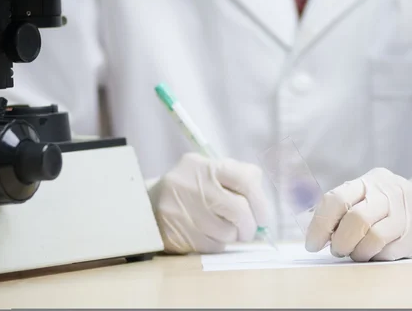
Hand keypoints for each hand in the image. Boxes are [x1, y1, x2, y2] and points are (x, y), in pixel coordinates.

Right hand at [148, 153, 270, 253]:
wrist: (147, 204)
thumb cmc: (192, 188)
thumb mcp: (210, 172)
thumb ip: (238, 179)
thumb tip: (262, 208)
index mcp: (206, 166)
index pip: (245, 179)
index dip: (261, 201)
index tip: (263, 216)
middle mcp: (193, 185)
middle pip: (239, 210)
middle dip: (250, 226)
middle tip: (249, 231)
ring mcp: (182, 210)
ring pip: (227, 232)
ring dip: (232, 236)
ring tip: (224, 230)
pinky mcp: (176, 233)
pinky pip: (211, 246)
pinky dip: (217, 244)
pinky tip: (208, 235)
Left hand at [304, 168, 411, 260]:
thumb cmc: (392, 205)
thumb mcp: (371, 194)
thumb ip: (346, 206)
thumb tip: (316, 231)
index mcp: (369, 181)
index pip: (337, 198)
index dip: (320, 224)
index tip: (312, 242)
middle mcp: (387, 193)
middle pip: (354, 219)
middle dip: (339, 241)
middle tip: (335, 249)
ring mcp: (404, 214)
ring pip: (371, 237)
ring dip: (355, 251)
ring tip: (353, 252)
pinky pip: (385, 251)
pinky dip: (372, 256)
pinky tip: (372, 252)